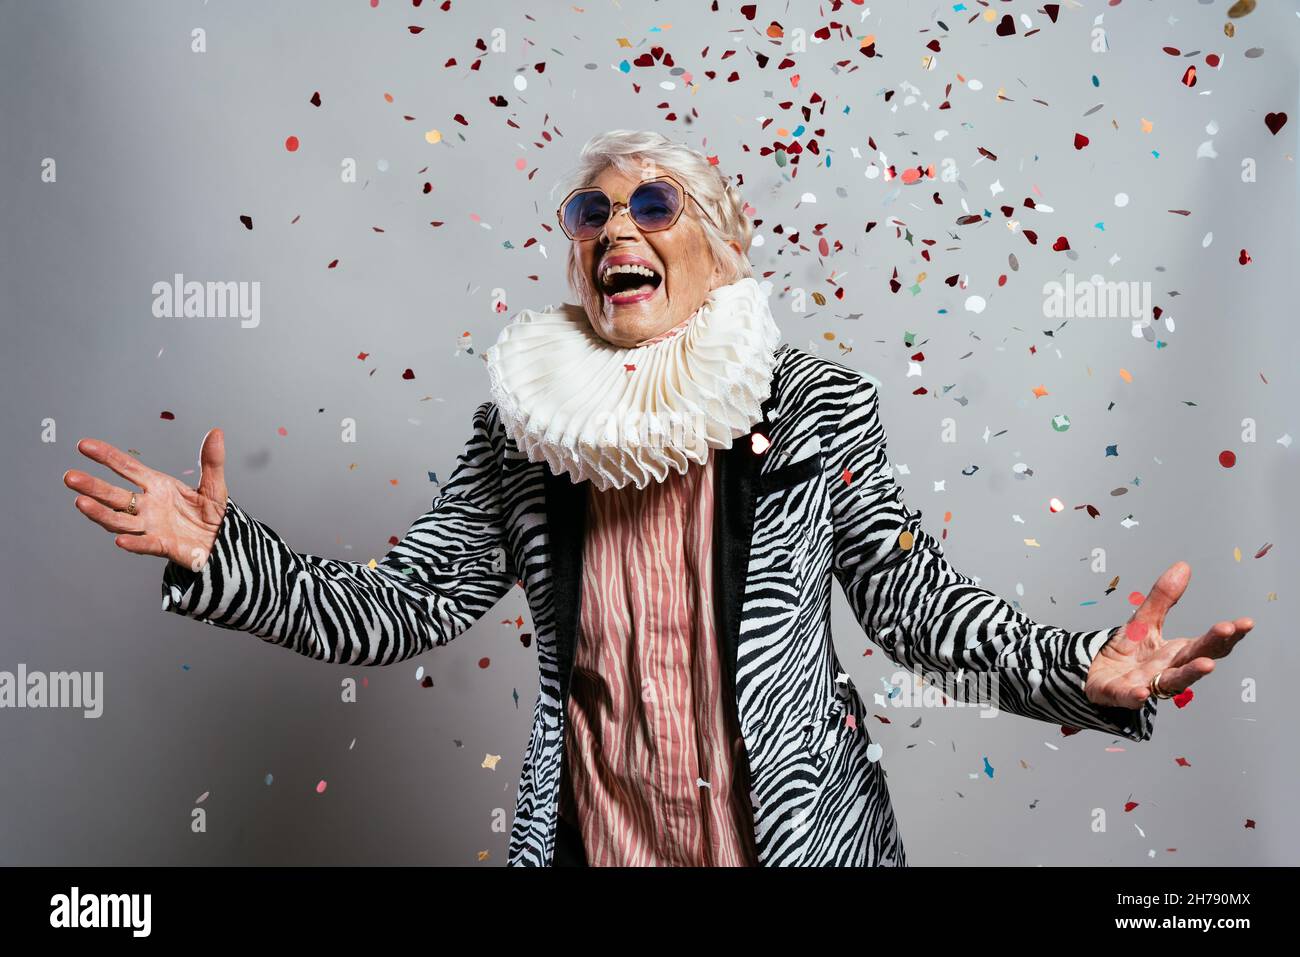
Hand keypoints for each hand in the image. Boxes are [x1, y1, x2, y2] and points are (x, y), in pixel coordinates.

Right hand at [63, 428, 229, 570]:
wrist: (222, 543)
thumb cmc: (212, 514)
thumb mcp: (214, 485)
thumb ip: (212, 460)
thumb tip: (216, 432)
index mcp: (157, 486)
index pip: (127, 468)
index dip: (106, 456)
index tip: (84, 445)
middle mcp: (147, 506)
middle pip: (114, 495)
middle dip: (92, 486)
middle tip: (70, 477)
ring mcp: (151, 526)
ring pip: (120, 520)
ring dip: (100, 513)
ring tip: (81, 503)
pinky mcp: (162, 546)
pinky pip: (144, 544)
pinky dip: (133, 543)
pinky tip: (120, 541)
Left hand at [1085, 561, 1253, 708]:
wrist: (1097, 676)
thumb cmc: (1127, 653)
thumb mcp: (1144, 621)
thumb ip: (1163, 598)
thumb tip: (1183, 567)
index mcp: (1176, 653)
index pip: (1207, 645)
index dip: (1227, 635)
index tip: (1246, 622)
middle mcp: (1167, 670)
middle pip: (1193, 659)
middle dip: (1211, 647)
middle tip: (1227, 631)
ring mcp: (1146, 684)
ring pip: (1170, 682)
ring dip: (1188, 674)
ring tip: (1206, 665)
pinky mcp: (1120, 694)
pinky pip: (1129, 697)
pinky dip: (1136, 696)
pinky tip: (1141, 692)